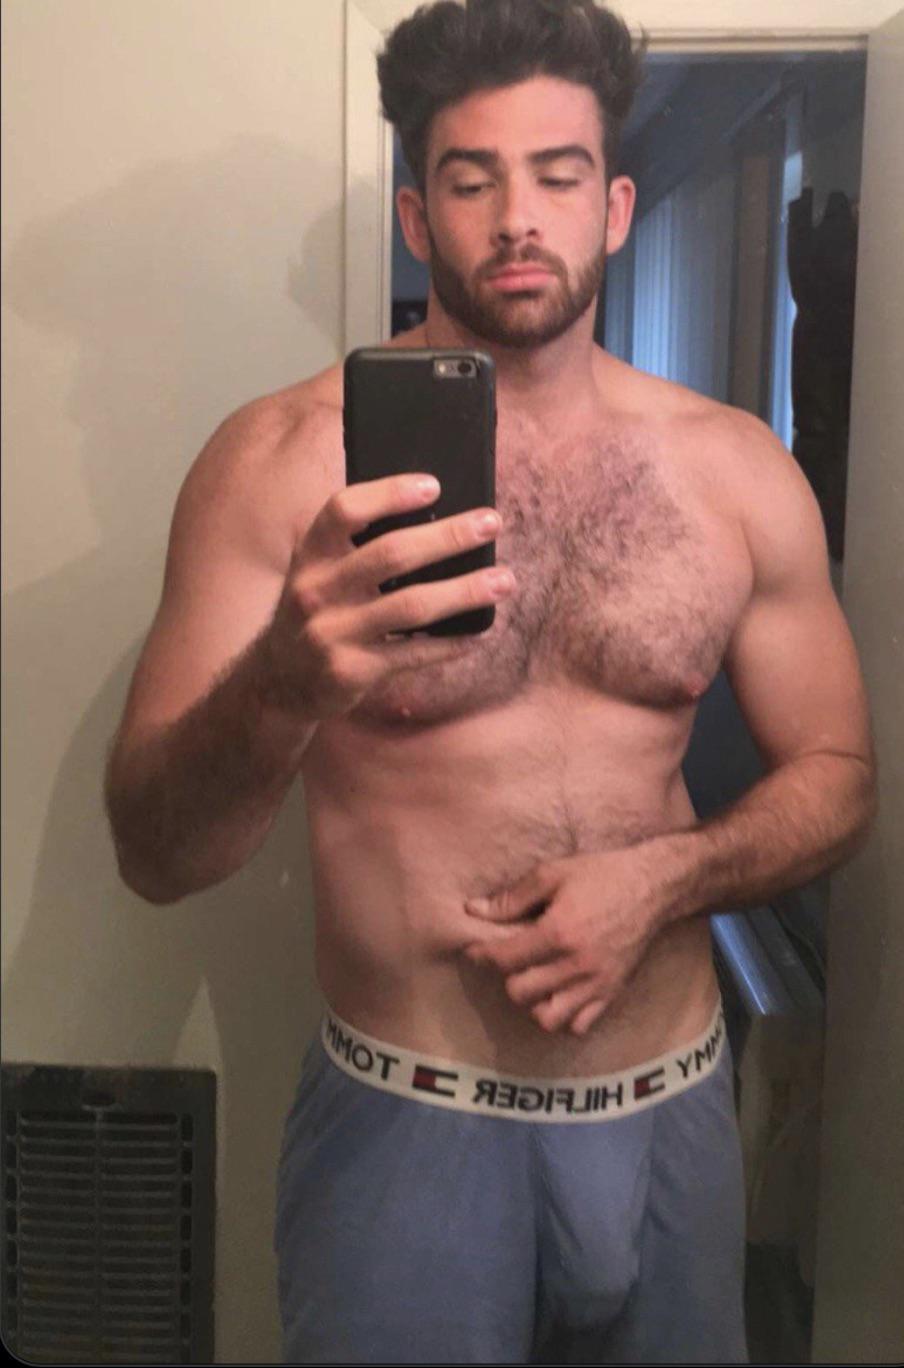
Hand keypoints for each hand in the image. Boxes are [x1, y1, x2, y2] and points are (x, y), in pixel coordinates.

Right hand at [262, 473, 516, 719]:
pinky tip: (478, 633)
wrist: (278, 682)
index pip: (344, 510)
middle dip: (448, 536)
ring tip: (504, 580)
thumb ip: (355, 548)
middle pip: (392, 554)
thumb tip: (436, 518)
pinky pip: (413, 653)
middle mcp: (317, 590)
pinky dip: (451, 643)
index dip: (389, 493)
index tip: (434, 486)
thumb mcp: (317, 573)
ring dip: (464, 591)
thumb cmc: (316, 613)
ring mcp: (333, 633)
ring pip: (412, 605)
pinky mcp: (352, 671)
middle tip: (491, 523)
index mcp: (310, 555)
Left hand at [461, 847, 665, 1035]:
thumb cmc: (600, 875)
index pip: (504, 959)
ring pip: (547, 1018)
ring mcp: (596, 982)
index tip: (475, 949)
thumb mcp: (552, 874)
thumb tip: (474, 910)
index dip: (481, 955)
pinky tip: (561, 992)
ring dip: (534, 1001)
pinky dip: (565, 1016)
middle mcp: (576, 964)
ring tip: (537, 979)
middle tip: (514, 959)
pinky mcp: (612, 992)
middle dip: (508, 975)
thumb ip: (512, 897)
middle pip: (520, 992)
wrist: (653, 886)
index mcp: (558, 932)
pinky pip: (580, 1024)